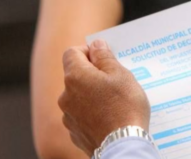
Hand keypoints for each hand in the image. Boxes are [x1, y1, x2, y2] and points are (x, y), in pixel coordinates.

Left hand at [58, 40, 150, 155]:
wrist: (123, 145)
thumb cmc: (125, 106)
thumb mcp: (121, 74)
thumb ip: (105, 57)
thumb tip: (95, 45)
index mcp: (75, 76)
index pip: (72, 52)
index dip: (88, 51)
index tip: (104, 58)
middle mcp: (65, 95)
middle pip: (76, 75)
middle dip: (93, 74)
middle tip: (116, 81)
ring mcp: (68, 116)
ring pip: (79, 96)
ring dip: (92, 94)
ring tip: (115, 102)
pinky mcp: (74, 132)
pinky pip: (81, 115)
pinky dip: (92, 113)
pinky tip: (110, 117)